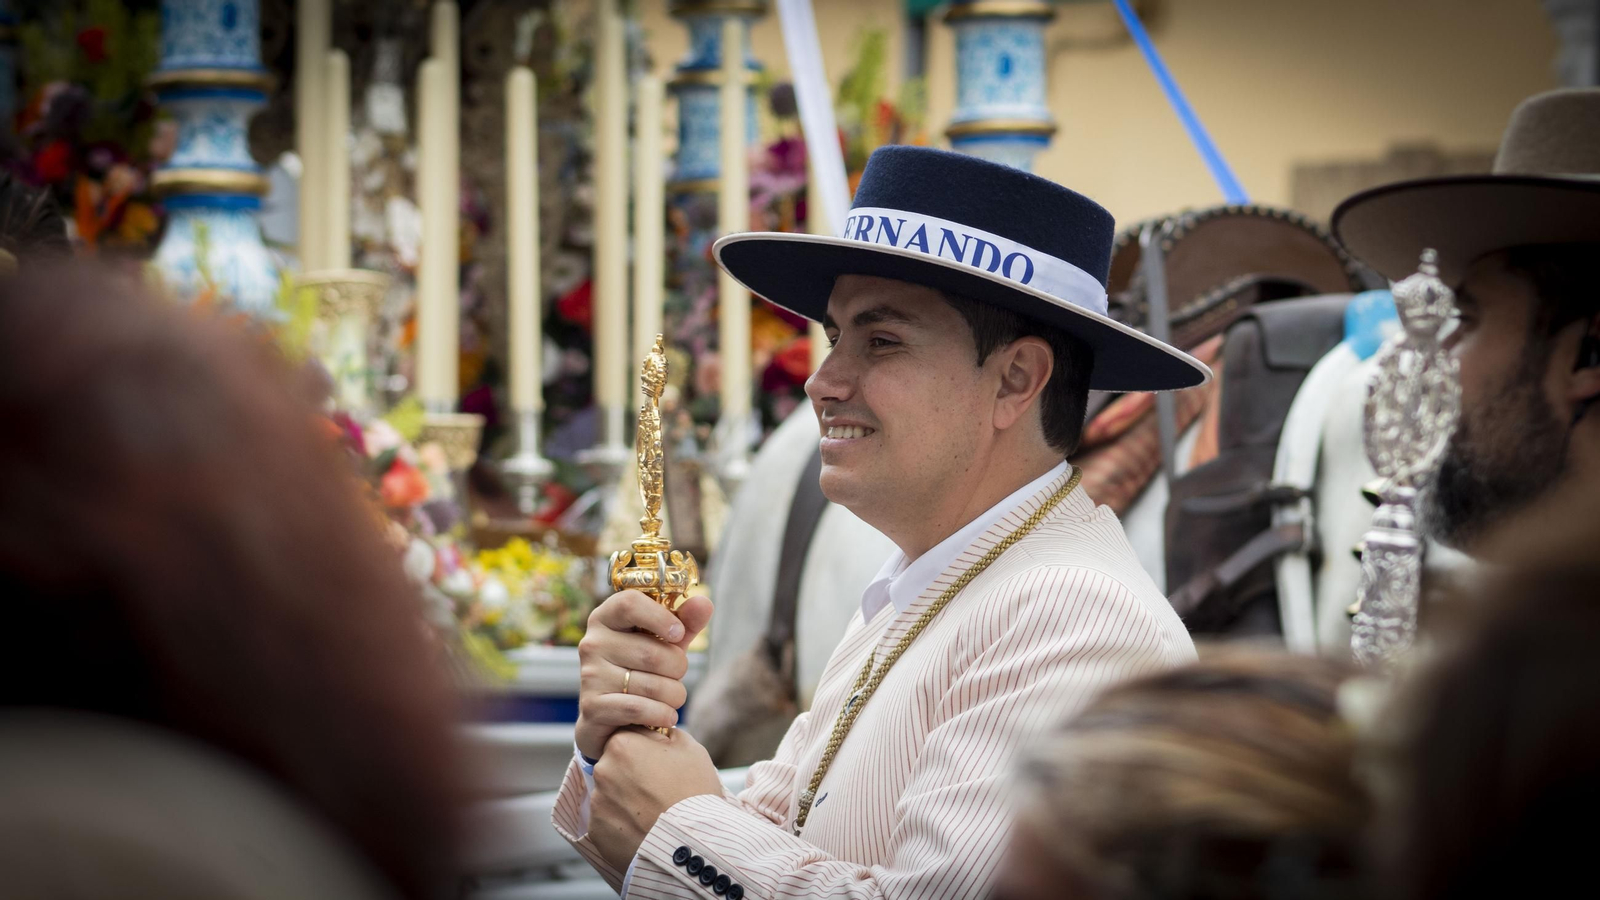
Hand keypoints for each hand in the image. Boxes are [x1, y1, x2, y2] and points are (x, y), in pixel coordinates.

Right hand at [575, 590, 713, 760]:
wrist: (615, 718)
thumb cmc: (643, 670)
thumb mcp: (666, 643)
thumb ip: (686, 622)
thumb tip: (704, 602)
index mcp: (606, 618)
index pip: (629, 603)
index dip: (660, 617)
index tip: (679, 634)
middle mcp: (592, 643)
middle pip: (651, 652)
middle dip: (678, 668)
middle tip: (677, 675)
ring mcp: (589, 675)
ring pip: (651, 685)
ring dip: (674, 695)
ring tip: (672, 698)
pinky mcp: (591, 707)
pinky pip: (639, 708)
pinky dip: (662, 714)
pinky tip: (666, 715)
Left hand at [589, 726, 724, 869]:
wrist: (692, 845)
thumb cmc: (694, 792)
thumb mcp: (690, 749)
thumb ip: (665, 734)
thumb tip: (655, 732)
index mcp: (622, 744)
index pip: (628, 738)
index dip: (647, 750)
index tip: (661, 765)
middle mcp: (602, 770)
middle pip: (616, 765)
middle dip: (633, 774)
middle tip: (659, 790)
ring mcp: (597, 802)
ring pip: (612, 794)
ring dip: (627, 799)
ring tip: (653, 813)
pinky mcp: (597, 831)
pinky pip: (609, 821)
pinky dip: (622, 823)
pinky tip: (644, 828)